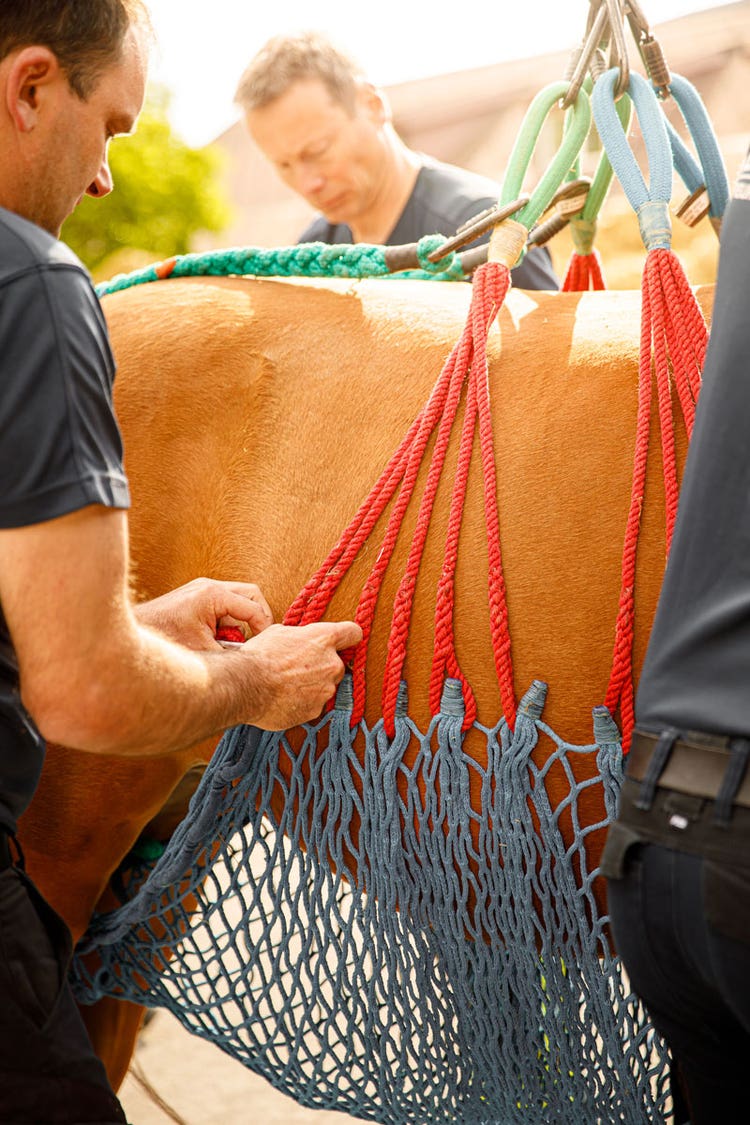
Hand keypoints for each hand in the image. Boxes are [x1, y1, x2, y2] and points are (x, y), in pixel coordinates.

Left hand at [135, 577, 273, 650]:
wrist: (133, 632)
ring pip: (240, 597)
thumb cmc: (164, 640)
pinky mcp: (197, 595)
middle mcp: (210, 586)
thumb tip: (254, 657)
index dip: (264, 628)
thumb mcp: (203, 651)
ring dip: (243, 618)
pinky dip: (229, 618)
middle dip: (258, 617)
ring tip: (234, 641)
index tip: (264, 646)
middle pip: (252, 594)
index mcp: (213, 595)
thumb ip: (232, 653)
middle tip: (258, 639)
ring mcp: (202, 588)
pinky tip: (219, 637)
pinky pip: (225, 602)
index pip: (253, 608)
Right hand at [238, 620, 362, 729]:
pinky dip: (303, 702)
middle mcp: (332, 664)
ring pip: (325, 685)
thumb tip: (300, 642)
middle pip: (337, 664)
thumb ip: (300, 638)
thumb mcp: (280, 633)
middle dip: (322, 666)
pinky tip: (284, 697)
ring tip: (287, 684)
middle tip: (299, 667)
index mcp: (324, 639)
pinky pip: (314, 703)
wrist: (247, 685)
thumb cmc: (260, 656)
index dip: (348, 636)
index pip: (352, 633)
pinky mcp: (316, 709)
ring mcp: (326, 689)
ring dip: (312, 685)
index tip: (344, 640)